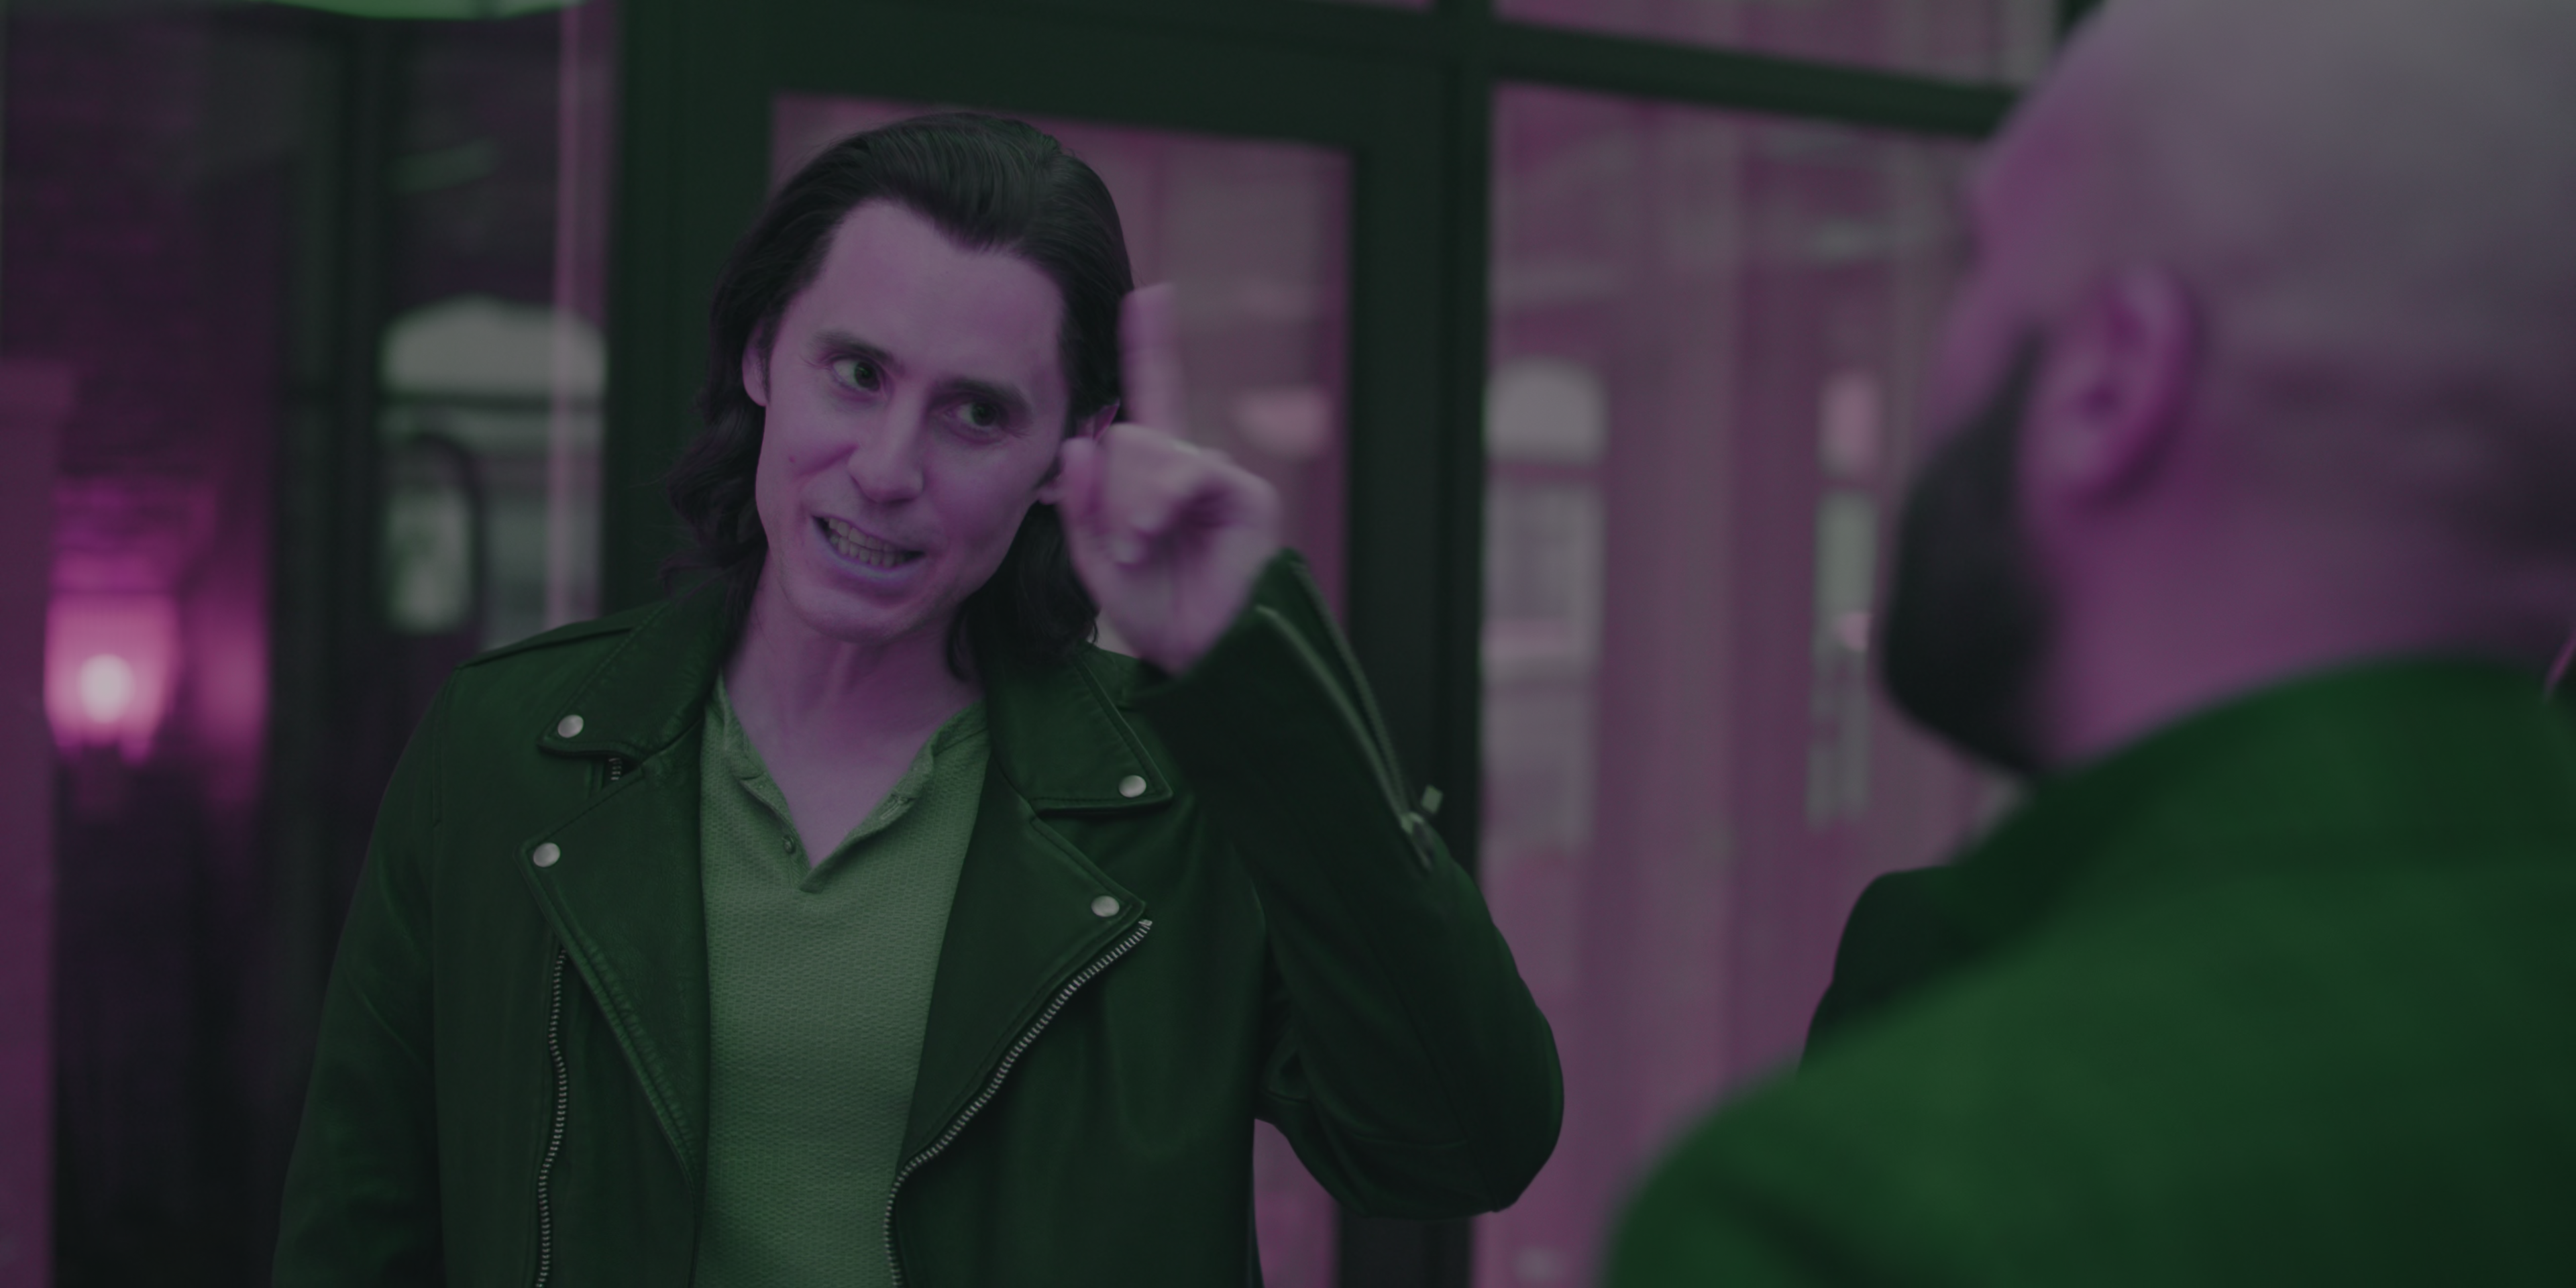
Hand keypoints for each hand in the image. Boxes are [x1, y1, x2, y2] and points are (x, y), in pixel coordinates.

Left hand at [1056, 285, 1281, 672]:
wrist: (1200, 658)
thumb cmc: (1153, 611)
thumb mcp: (1094, 559)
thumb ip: (1081, 504)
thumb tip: (1081, 442)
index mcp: (1153, 474)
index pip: (1150, 397)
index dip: (1150, 344)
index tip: (1150, 295)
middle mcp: (1188, 466)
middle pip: (1128, 439)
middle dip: (1110, 497)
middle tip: (1122, 549)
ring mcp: (1217, 476)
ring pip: (1149, 454)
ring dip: (1130, 509)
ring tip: (1135, 552)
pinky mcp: (1245, 493)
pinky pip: (1188, 472)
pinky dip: (1160, 503)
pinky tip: (1150, 535)